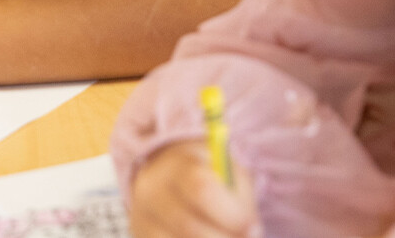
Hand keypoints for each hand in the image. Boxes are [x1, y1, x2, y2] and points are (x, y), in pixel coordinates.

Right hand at [130, 140, 256, 237]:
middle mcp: (152, 190)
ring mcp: (141, 216)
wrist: (167, 175)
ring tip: (225, 237)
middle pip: (187, 226)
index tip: (253, 229)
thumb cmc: (210, 177)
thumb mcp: (229, 176)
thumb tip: (250, 233)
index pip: (201, 190)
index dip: (231, 215)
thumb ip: (240, 202)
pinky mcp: (141, 236)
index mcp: (177, 164)